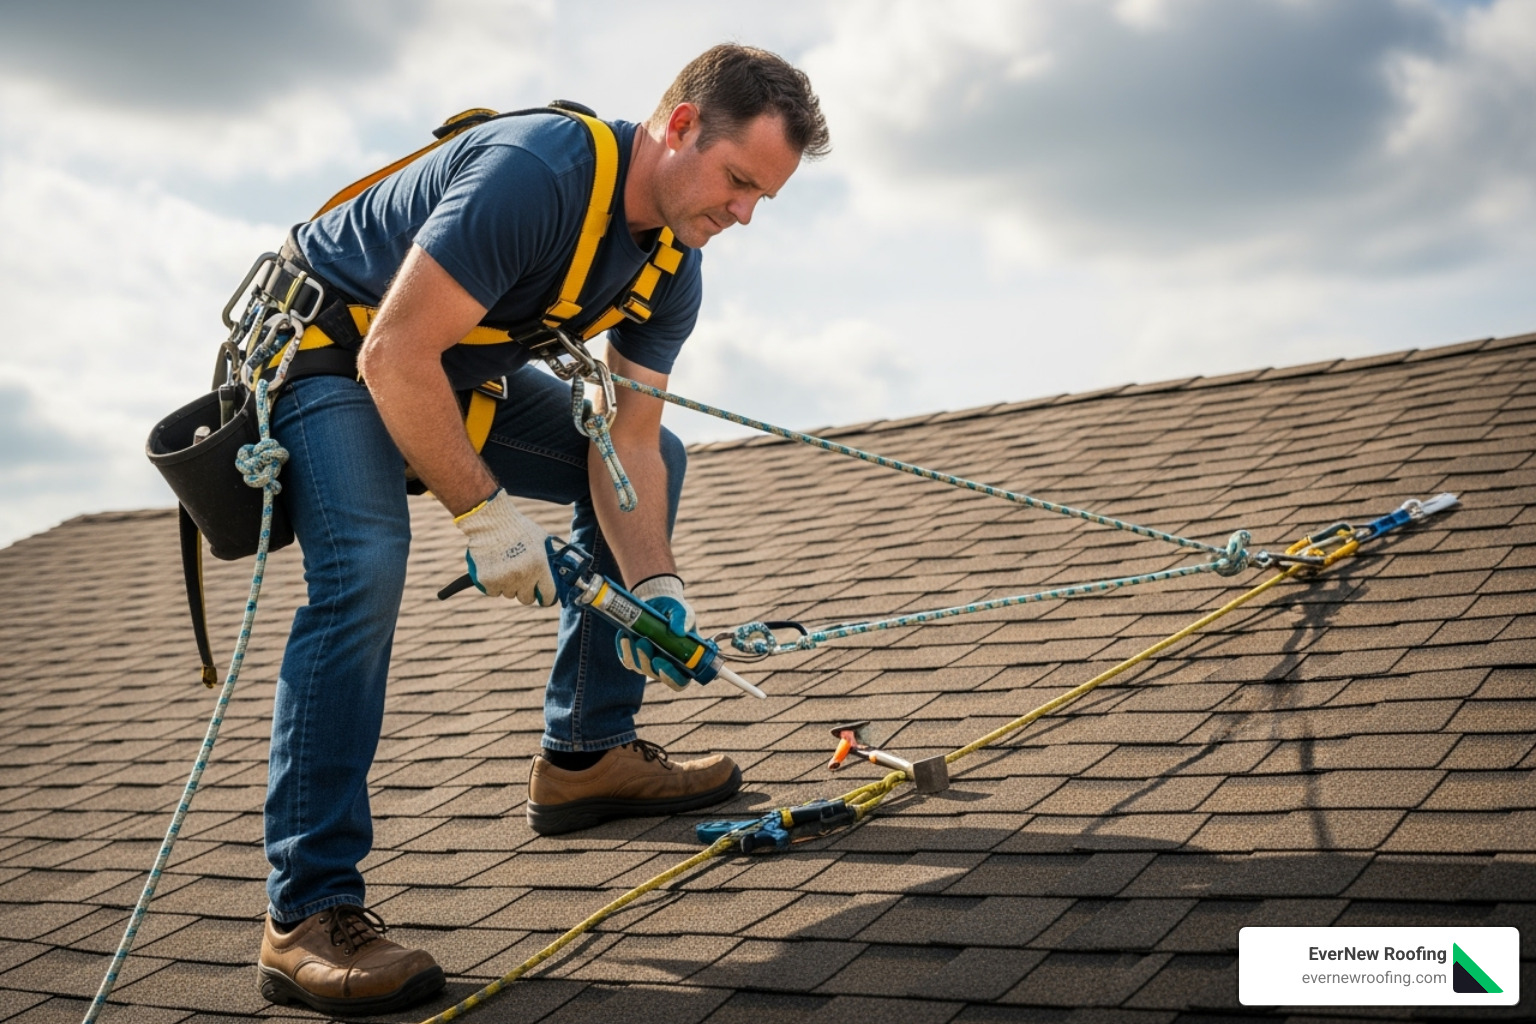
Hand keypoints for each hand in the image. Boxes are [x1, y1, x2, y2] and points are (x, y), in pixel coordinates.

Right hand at [453, 489, 555, 605]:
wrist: (490, 521)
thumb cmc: (518, 528)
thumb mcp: (541, 540)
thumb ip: (549, 558)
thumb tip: (559, 570)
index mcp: (539, 567)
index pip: (548, 596)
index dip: (546, 596)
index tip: (543, 594)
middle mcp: (523, 576)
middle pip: (527, 599)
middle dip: (526, 591)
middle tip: (522, 578)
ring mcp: (504, 580)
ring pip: (509, 594)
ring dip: (509, 586)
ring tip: (506, 568)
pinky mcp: (487, 580)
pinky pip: (493, 591)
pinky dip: (493, 584)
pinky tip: (494, 570)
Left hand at [616, 575, 694, 689]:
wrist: (657, 602)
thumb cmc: (674, 610)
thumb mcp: (681, 611)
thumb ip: (681, 620)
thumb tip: (678, 631)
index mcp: (683, 661)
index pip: (679, 681)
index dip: (671, 677)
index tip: (660, 661)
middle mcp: (666, 666)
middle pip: (655, 674)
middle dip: (647, 660)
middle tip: (644, 642)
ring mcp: (648, 662)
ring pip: (639, 667)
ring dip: (635, 654)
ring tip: (636, 636)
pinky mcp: (633, 656)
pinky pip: (626, 659)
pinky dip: (624, 649)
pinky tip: (625, 636)